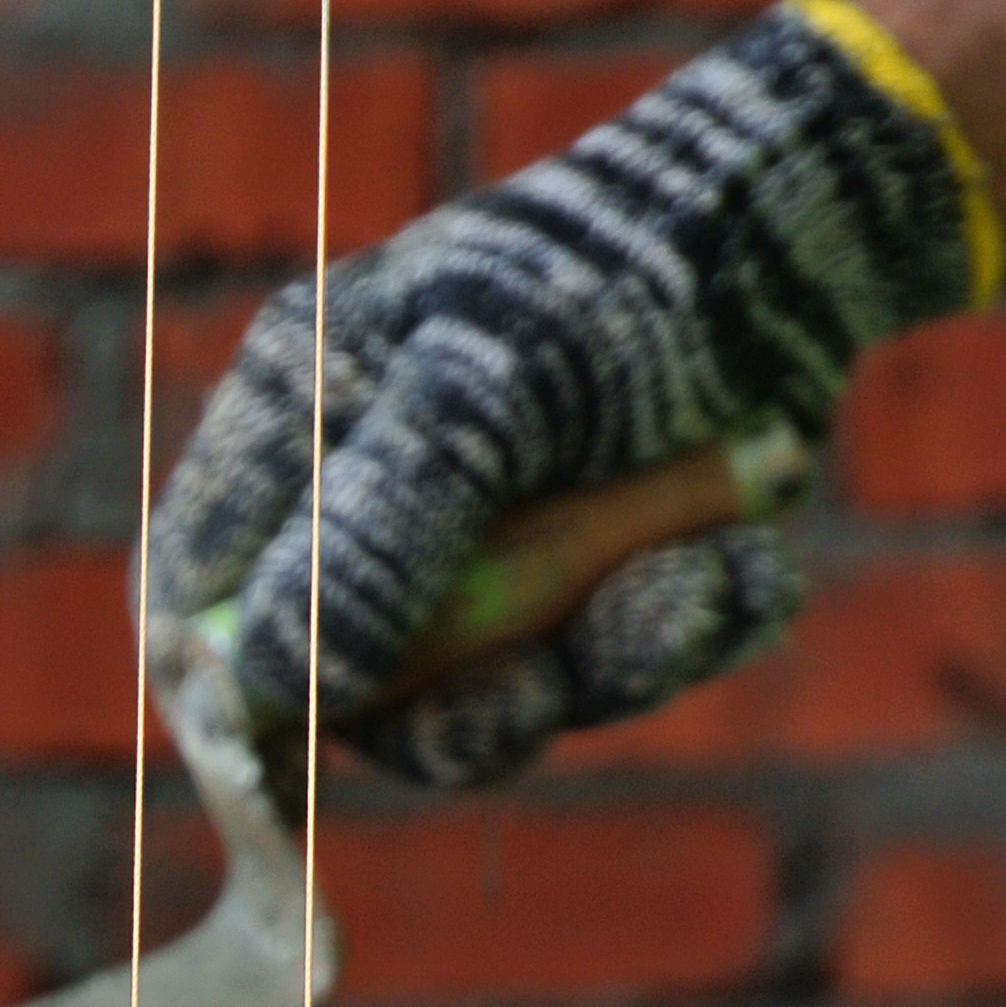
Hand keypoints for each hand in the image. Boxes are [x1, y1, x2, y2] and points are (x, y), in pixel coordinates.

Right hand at [147, 0, 995, 788]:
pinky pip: (600, 684)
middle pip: (346, 697)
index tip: (286, 768)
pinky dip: (679, 633)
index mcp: (298, 421)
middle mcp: (369, 504)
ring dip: (603, 664)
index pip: (194, 597)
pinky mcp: (586, 597)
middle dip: (467, 698)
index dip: (224, 697)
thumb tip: (275, 688)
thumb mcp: (487, 389)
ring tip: (702, 571)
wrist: (811, 238)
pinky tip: (747, 562)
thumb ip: (376, 530)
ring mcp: (480, 563)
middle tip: (551, 674)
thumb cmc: (619, 276)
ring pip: (487, 710)